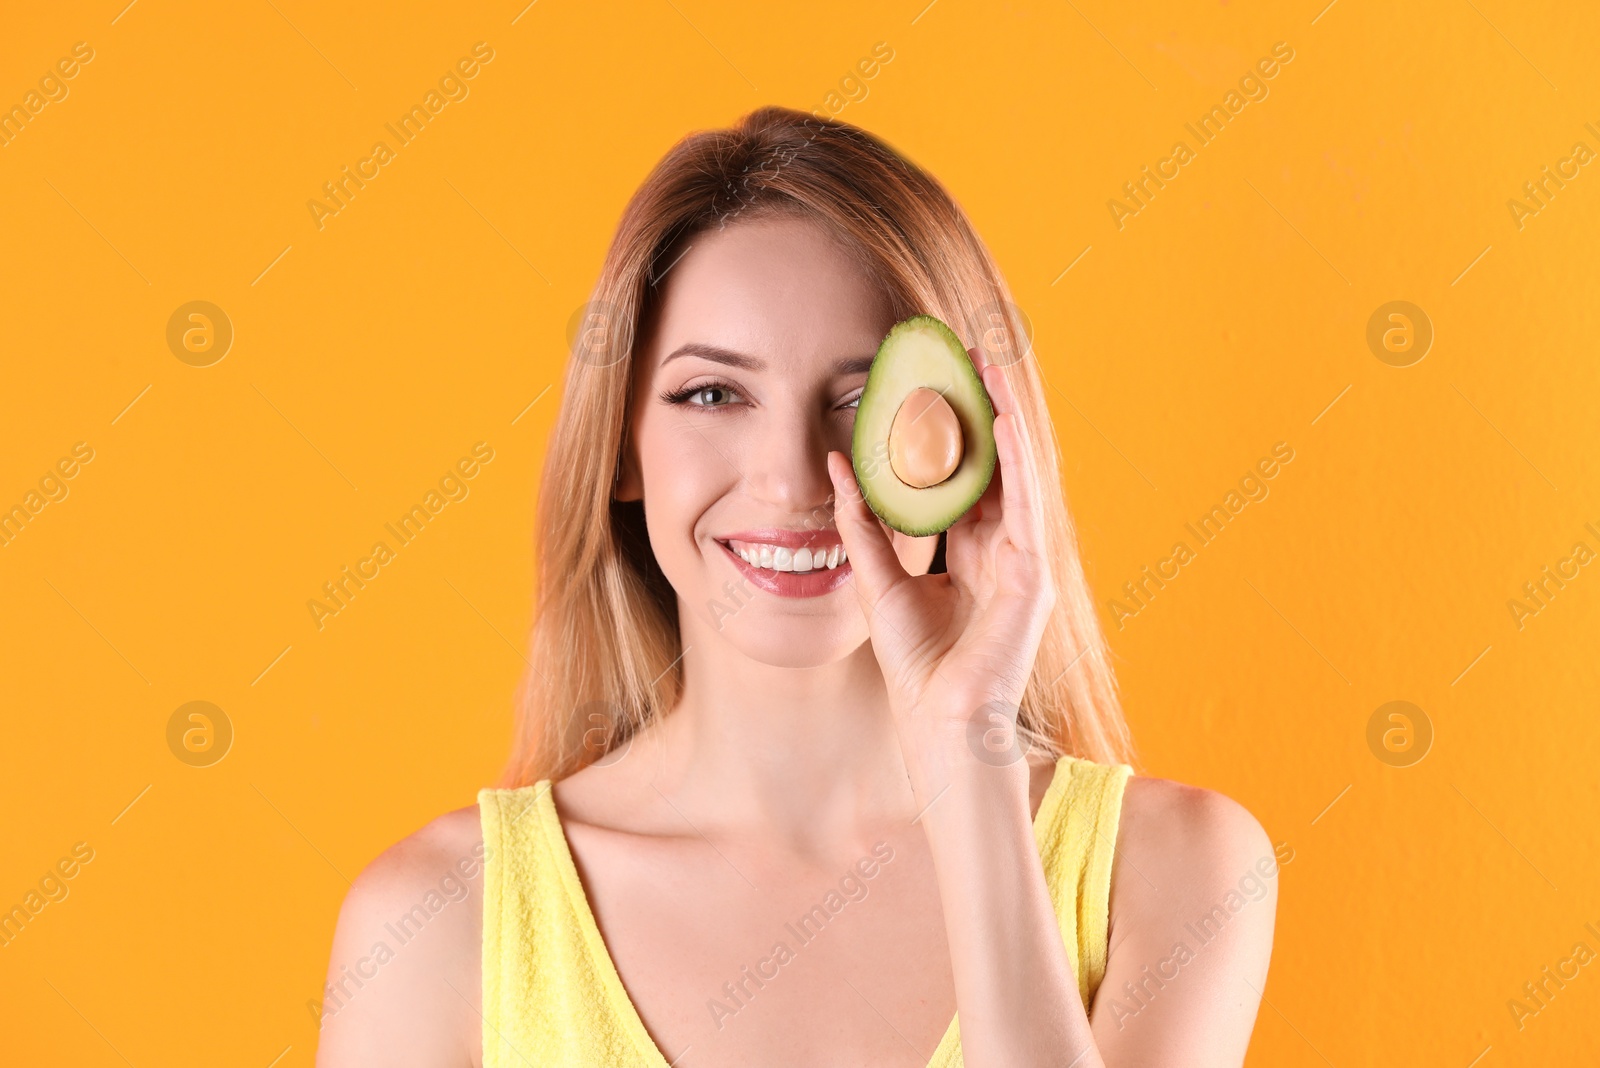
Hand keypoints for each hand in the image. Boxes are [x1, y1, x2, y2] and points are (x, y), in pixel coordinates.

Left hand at [826, 350, 1057, 788]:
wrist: (940, 724)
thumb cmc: (918, 666)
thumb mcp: (879, 580)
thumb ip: (862, 525)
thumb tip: (834, 469)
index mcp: (975, 550)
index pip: (971, 473)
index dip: (958, 424)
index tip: (939, 375)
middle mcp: (1005, 548)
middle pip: (999, 462)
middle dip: (987, 406)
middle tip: (970, 350)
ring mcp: (1025, 561)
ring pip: (1020, 473)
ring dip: (1008, 416)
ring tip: (991, 364)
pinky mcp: (1034, 578)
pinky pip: (1028, 506)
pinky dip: (1019, 461)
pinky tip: (1006, 420)